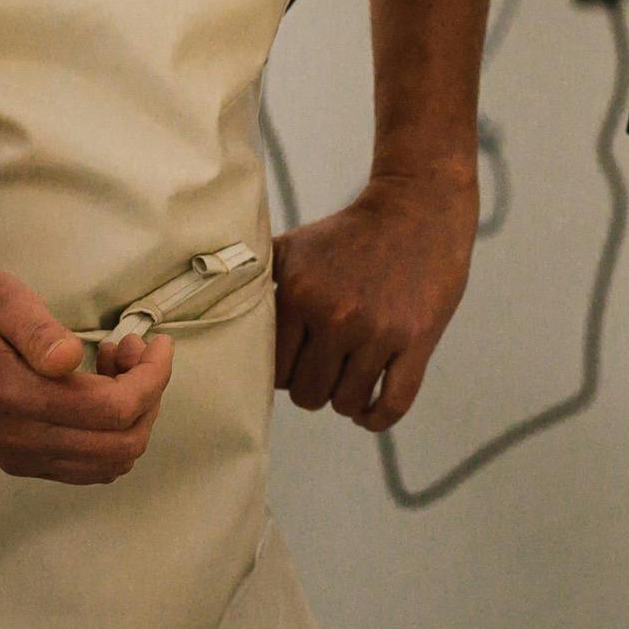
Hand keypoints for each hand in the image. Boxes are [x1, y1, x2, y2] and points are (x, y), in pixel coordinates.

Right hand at [0, 261, 171, 483]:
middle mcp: (19, 439)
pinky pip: (86, 467)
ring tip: (116, 367)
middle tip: (134, 349)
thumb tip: (72, 358)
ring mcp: (18, 455)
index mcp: (17, 397)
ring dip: (132, 418)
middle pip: (122, 445)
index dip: (152, 379)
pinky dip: (110, 435)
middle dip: (149, 397)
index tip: (156, 343)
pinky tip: (96, 391)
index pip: (115, 410)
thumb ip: (37, 329)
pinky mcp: (18, 458)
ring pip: (109, 463)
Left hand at [272, 168, 476, 429]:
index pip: (276, 371)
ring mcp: (380, 331)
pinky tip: (367, 413)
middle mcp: (337, 316)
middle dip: (313, 388)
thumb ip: (255, 278)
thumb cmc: (349, 234)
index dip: (284, 373)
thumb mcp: (295, 247)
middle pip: (308, 393)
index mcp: (301, 294)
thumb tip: (210, 302)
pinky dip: (375, 418)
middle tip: (323, 371)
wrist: (416, 210)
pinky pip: (392, 404)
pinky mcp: (417, 340)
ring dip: (344, 400)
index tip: (297, 361)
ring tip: (347, 381)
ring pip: (346, 402)